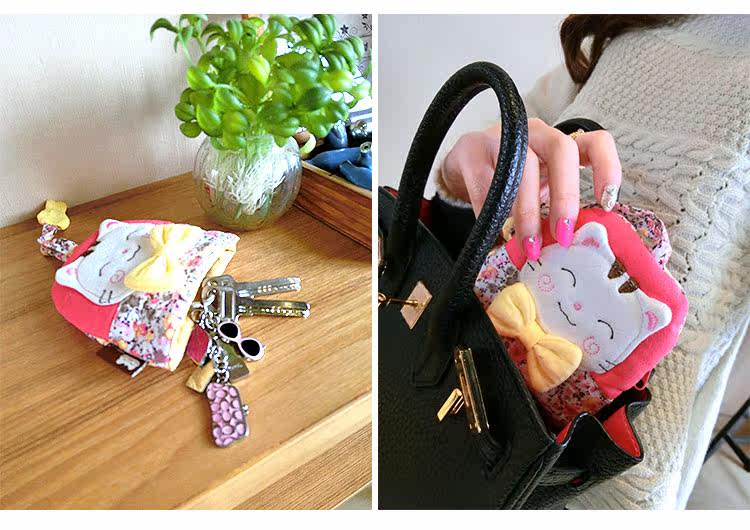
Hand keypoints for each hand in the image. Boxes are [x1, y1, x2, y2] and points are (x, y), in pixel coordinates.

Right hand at [440, 118, 620, 259]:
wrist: (464, 164)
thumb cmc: (510, 178)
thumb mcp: (538, 187)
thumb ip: (554, 207)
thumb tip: (567, 246)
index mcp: (558, 142)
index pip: (595, 141)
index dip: (607, 168)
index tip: (606, 204)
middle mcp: (534, 132)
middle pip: (561, 149)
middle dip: (564, 196)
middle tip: (561, 235)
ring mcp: (502, 136)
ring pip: (522, 168)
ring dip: (527, 212)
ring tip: (527, 244)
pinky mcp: (471, 149)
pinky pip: (486, 185)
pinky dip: (492, 213)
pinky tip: (494, 231)